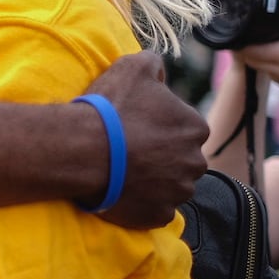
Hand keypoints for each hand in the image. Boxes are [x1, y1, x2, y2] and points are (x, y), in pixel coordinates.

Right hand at [83, 51, 208, 227]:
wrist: (84, 150)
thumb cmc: (110, 108)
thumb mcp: (131, 67)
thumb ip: (153, 63)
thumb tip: (159, 68)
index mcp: (195, 127)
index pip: (186, 128)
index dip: (161, 127)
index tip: (138, 127)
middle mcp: (195, 162)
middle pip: (182, 159)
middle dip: (163, 156)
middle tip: (130, 151)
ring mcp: (177, 192)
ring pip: (171, 186)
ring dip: (154, 181)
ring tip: (123, 172)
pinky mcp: (158, 215)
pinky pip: (155, 210)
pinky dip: (142, 203)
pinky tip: (122, 191)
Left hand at [234, 4, 278, 106]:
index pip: (251, 49)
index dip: (243, 36)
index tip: (244, 23)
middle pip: (247, 55)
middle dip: (243, 41)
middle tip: (248, 25)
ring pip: (253, 62)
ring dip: (251, 50)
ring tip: (257, 34)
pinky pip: (264, 68)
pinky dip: (261, 58)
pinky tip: (271, 48)